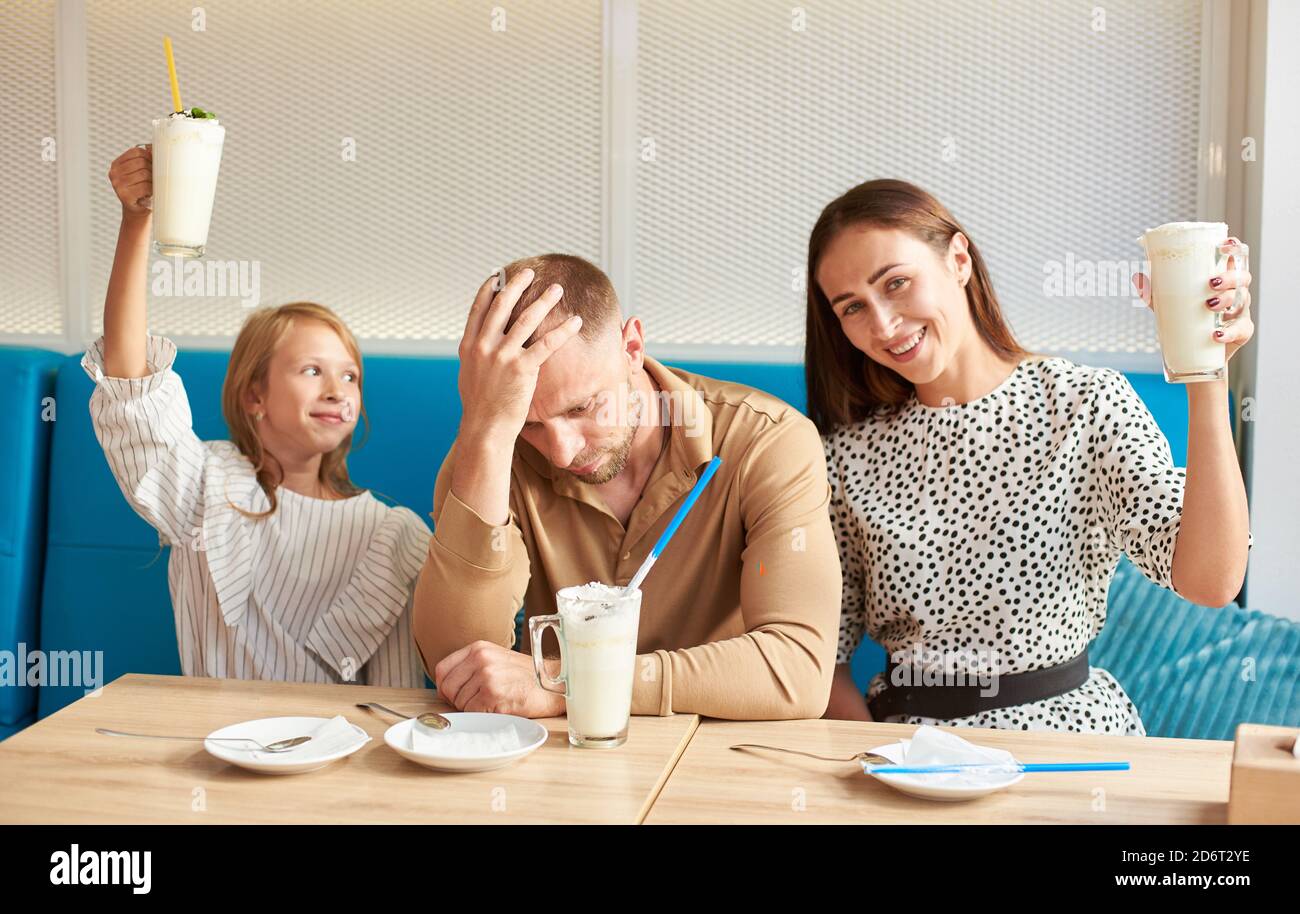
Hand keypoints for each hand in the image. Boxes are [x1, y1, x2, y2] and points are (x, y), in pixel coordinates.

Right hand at [108, 145, 152, 216]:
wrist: (139, 212)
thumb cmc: (144, 190)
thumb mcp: (143, 172)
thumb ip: (146, 159)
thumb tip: (153, 146)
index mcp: (117, 164)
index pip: (137, 152)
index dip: (150, 157)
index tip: (154, 166)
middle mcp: (114, 173)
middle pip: (142, 162)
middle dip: (153, 170)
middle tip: (154, 180)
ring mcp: (118, 184)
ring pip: (145, 174)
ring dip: (153, 181)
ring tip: (151, 188)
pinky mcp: (124, 195)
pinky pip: (145, 186)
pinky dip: (152, 190)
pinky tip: (150, 194)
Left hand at [432, 640, 565, 717]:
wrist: (555, 684)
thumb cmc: (527, 676)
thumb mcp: (497, 660)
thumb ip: (472, 668)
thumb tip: (447, 689)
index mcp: (478, 648)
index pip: (442, 670)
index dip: (445, 687)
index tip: (454, 695)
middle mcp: (480, 659)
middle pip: (448, 688)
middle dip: (458, 701)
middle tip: (477, 703)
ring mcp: (486, 676)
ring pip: (459, 703)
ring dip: (472, 709)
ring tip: (493, 703)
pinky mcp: (493, 694)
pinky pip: (472, 712)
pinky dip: (482, 716)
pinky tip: (498, 709)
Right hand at [456, 267, 582, 440]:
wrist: (485, 428)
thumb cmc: (479, 405)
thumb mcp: (469, 374)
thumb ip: (476, 354)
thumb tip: (481, 342)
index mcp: (468, 345)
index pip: (479, 308)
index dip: (489, 289)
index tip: (499, 276)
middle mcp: (484, 346)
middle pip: (502, 305)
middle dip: (518, 284)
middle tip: (530, 272)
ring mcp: (503, 356)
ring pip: (526, 319)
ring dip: (544, 300)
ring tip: (557, 289)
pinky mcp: (522, 368)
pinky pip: (547, 343)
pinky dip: (563, 331)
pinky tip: (576, 322)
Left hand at [1132, 237, 1253, 363]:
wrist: (1194, 354)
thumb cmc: (1186, 321)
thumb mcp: (1167, 305)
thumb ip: (1153, 292)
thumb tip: (1138, 277)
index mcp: (1221, 280)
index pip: (1234, 258)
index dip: (1234, 248)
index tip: (1224, 245)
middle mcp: (1234, 293)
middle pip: (1242, 278)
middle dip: (1230, 277)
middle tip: (1210, 283)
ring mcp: (1240, 312)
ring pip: (1242, 300)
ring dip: (1227, 300)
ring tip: (1208, 305)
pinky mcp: (1242, 332)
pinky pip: (1242, 329)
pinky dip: (1229, 332)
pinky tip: (1215, 334)